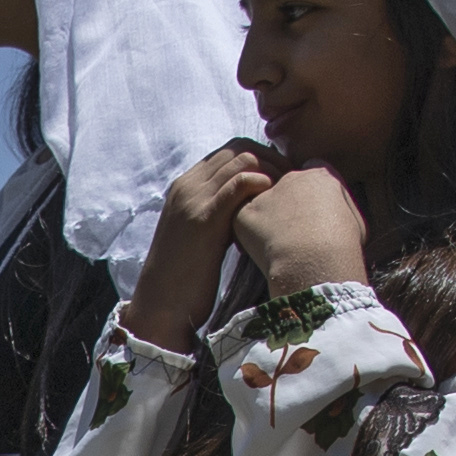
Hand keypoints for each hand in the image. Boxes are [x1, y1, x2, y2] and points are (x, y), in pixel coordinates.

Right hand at [126, 142, 277, 348]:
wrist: (161, 306)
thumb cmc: (186, 279)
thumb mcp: (201, 236)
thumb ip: (220, 215)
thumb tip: (253, 208)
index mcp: (185, 186)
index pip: (229, 151)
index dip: (261, 157)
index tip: (283, 176)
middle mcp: (187, 186)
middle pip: (238, 148)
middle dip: (271, 158)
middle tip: (293, 179)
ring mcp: (194, 200)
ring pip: (242, 159)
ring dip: (273, 169)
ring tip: (289, 191)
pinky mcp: (203, 219)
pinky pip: (239, 183)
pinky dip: (263, 184)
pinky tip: (275, 203)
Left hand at [231, 164, 373, 295]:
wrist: (316, 259)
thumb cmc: (343, 247)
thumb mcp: (356, 222)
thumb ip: (342, 208)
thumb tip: (335, 208)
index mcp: (322, 175)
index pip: (310, 174)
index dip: (307, 194)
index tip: (309, 216)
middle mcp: (292, 178)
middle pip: (282, 187)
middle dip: (283, 207)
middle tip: (289, 236)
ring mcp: (267, 193)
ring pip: (260, 203)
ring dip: (264, 220)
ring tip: (275, 246)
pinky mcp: (245, 211)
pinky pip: (241, 221)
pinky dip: (246, 236)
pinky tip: (259, 252)